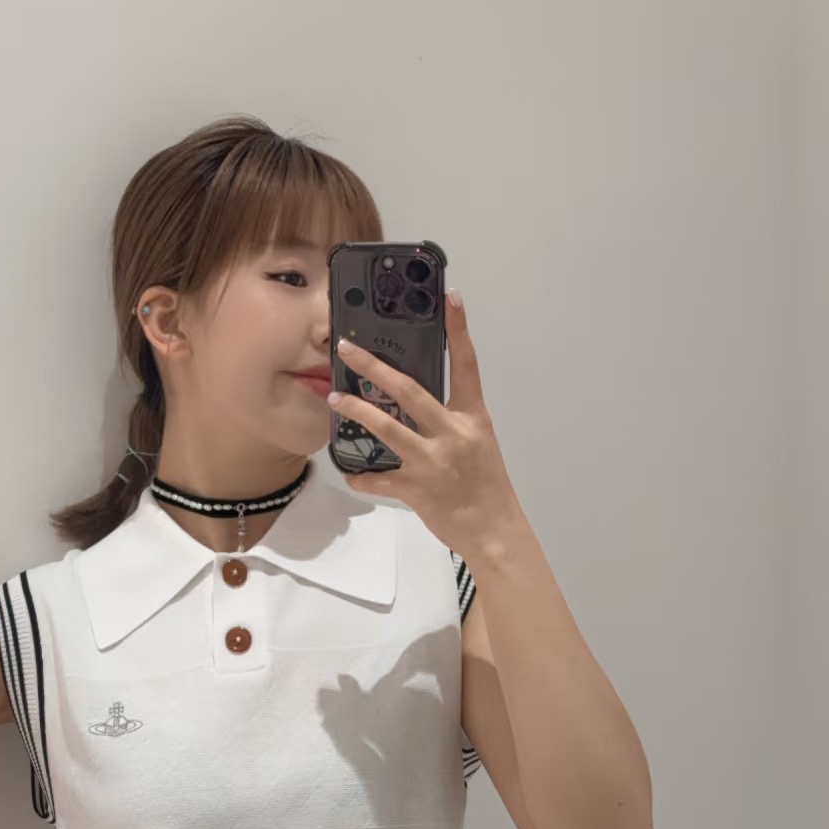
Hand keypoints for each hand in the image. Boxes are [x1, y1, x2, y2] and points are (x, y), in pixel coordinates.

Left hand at [329, 292, 521, 560]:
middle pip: (410, 391)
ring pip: (387, 429)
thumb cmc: (486, 485)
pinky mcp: (417, 489)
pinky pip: (380, 479)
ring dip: (357, 411)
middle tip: (347, 348)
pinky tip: (351, 473)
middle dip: (375, 367)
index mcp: (473, 418)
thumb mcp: (479, 443)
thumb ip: (452, 420)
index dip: (459, 331)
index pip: (468, 365)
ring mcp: (433, 461)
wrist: (494, 530)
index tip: (450, 297)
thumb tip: (416, 402)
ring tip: (334, 399)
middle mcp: (453, 433)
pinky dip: (362, 477)